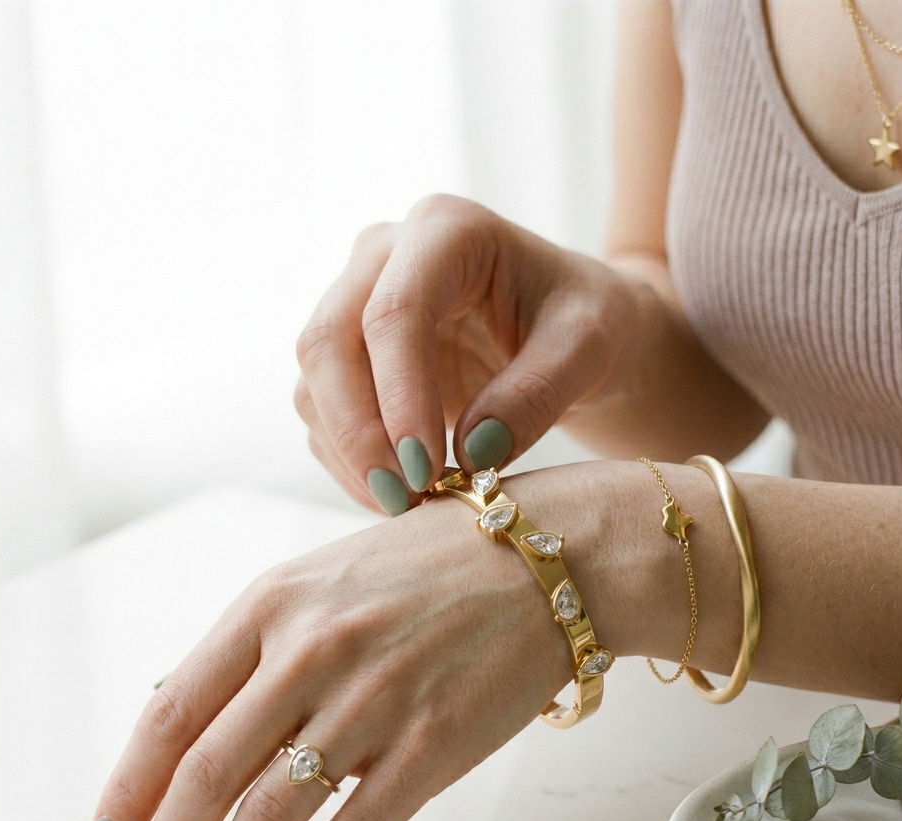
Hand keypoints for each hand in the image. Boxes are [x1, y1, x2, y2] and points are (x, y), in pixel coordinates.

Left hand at [88, 477, 581, 820]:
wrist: (547, 560)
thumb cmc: (442, 561)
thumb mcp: (330, 575)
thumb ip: (262, 640)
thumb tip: (192, 712)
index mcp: (276, 602)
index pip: (172, 709)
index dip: (128, 786)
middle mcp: (313, 650)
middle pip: (207, 774)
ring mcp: (373, 700)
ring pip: (269, 815)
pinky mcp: (431, 745)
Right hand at [293, 194, 642, 515]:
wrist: (570, 327)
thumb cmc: (584, 320)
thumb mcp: (587, 348)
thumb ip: (537, 394)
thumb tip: (471, 454)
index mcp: (445, 230)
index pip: (393, 312)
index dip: (398, 393)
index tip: (424, 467)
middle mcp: (383, 259)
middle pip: (328, 342)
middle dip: (357, 431)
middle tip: (404, 499)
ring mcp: (357, 306)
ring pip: (313, 383)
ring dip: (349, 455)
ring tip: (409, 507)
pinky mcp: (351, 359)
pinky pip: (323, 414)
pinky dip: (350, 463)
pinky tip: (399, 496)